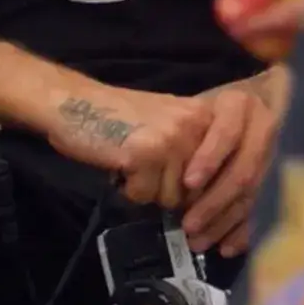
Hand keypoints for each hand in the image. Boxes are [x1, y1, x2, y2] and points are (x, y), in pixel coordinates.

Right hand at [45, 86, 213, 210]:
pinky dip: (129, 189)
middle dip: (171, 191)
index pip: (226, 173)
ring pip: (172, 198)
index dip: (206, 195)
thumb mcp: (172, 126)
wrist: (77, 102)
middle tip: (146, 168)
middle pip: (198, 192)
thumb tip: (211, 202)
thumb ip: (196, 152)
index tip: (192, 199)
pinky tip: (120, 165)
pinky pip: (145, 196)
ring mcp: (172, 139)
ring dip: (149, 190)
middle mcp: (196, 125)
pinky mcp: (146, 154)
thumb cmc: (123, 118)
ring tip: (132, 163)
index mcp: (207, 116)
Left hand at [179, 82, 280, 257]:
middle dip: (214, 201)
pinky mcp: (275, 180)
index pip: (227, 133)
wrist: (239, 110)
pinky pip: (261, 210)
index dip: (209, 158)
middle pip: (242, 171)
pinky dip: (243, 231)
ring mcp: (273, 156)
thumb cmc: (198, 114)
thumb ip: (181, 132)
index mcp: (239, 107)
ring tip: (198, 242)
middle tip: (189, 225)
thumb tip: (141, 159)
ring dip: (224, 222)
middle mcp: (263, 129)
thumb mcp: (191, 112)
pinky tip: (226, 248)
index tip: (188, 183)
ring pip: (251, 195)